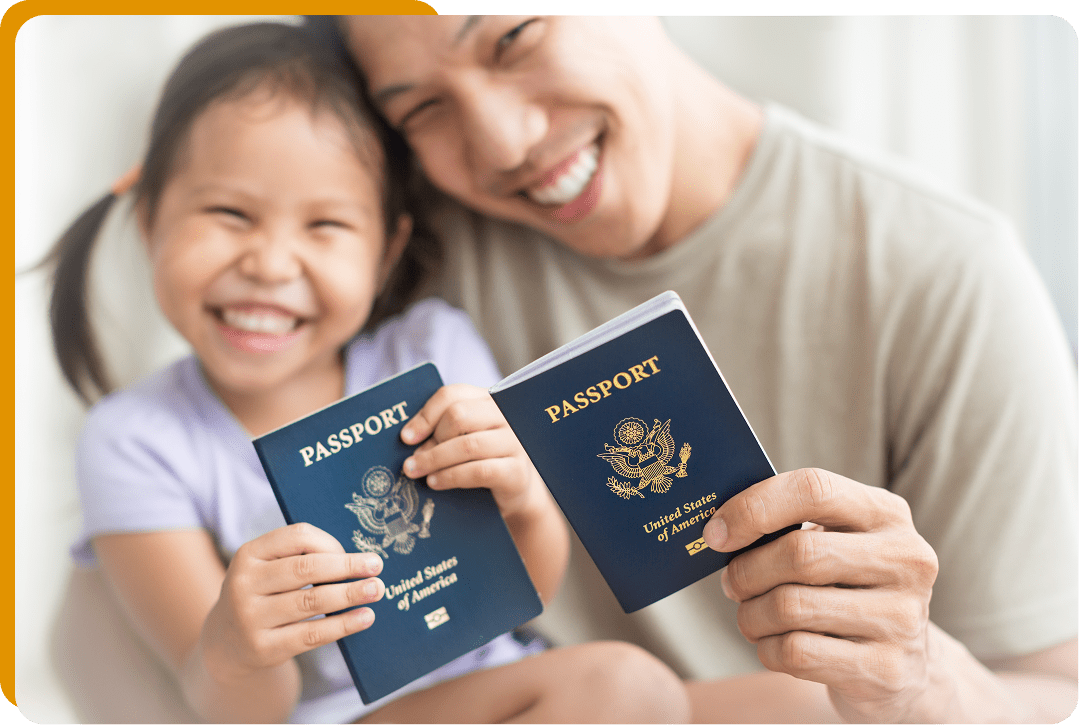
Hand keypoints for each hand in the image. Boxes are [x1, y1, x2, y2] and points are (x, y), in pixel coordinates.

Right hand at [200, 522, 384, 682]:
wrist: (227, 642)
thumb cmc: (263, 594)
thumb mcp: (268, 568)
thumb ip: (301, 558)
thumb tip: (356, 560)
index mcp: (248, 554)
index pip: (297, 537)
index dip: (331, 543)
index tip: (356, 553)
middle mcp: (245, 584)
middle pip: (306, 569)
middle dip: (346, 567)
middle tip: (376, 566)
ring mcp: (251, 618)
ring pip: (311, 601)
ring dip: (349, 594)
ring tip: (376, 590)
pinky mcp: (263, 648)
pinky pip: (311, 634)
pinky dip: (343, 625)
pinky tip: (365, 617)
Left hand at [400, 384, 544, 520]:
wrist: (516, 491)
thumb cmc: (482, 459)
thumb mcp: (463, 438)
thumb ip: (443, 430)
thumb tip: (410, 439)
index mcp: (488, 400)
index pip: (452, 395)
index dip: (426, 415)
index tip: (406, 437)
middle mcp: (504, 415)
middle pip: (459, 415)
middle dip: (431, 440)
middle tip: (411, 460)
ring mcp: (514, 442)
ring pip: (467, 445)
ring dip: (435, 460)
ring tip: (415, 472)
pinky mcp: (516, 470)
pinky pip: (479, 471)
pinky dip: (451, 476)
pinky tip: (435, 482)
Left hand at [703, 468, 938, 722]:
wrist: (901, 662)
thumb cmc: (845, 587)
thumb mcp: (834, 543)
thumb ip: (788, 525)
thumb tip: (718, 527)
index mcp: (887, 513)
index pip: (814, 490)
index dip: (754, 508)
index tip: (716, 532)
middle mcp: (906, 559)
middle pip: (799, 554)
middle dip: (747, 570)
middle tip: (731, 582)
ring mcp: (903, 618)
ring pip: (790, 607)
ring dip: (751, 614)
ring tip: (751, 615)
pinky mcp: (887, 669)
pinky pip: (796, 653)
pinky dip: (767, 648)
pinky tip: (773, 644)